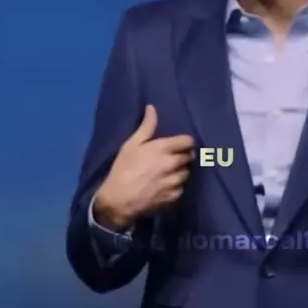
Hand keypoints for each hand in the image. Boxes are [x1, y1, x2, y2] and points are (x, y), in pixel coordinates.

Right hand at [93, 104, 194, 229]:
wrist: (118, 199)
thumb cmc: (123, 168)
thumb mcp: (131, 144)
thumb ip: (146, 127)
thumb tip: (152, 108)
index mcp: (163, 149)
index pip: (187, 141)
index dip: (186, 142)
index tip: (181, 143)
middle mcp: (172, 164)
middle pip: (189, 157)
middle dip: (185, 155)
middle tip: (176, 156)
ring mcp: (173, 182)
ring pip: (186, 173)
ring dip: (181, 170)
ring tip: (171, 171)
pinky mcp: (172, 196)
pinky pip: (181, 189)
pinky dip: (176, 186)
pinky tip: (167, 185)